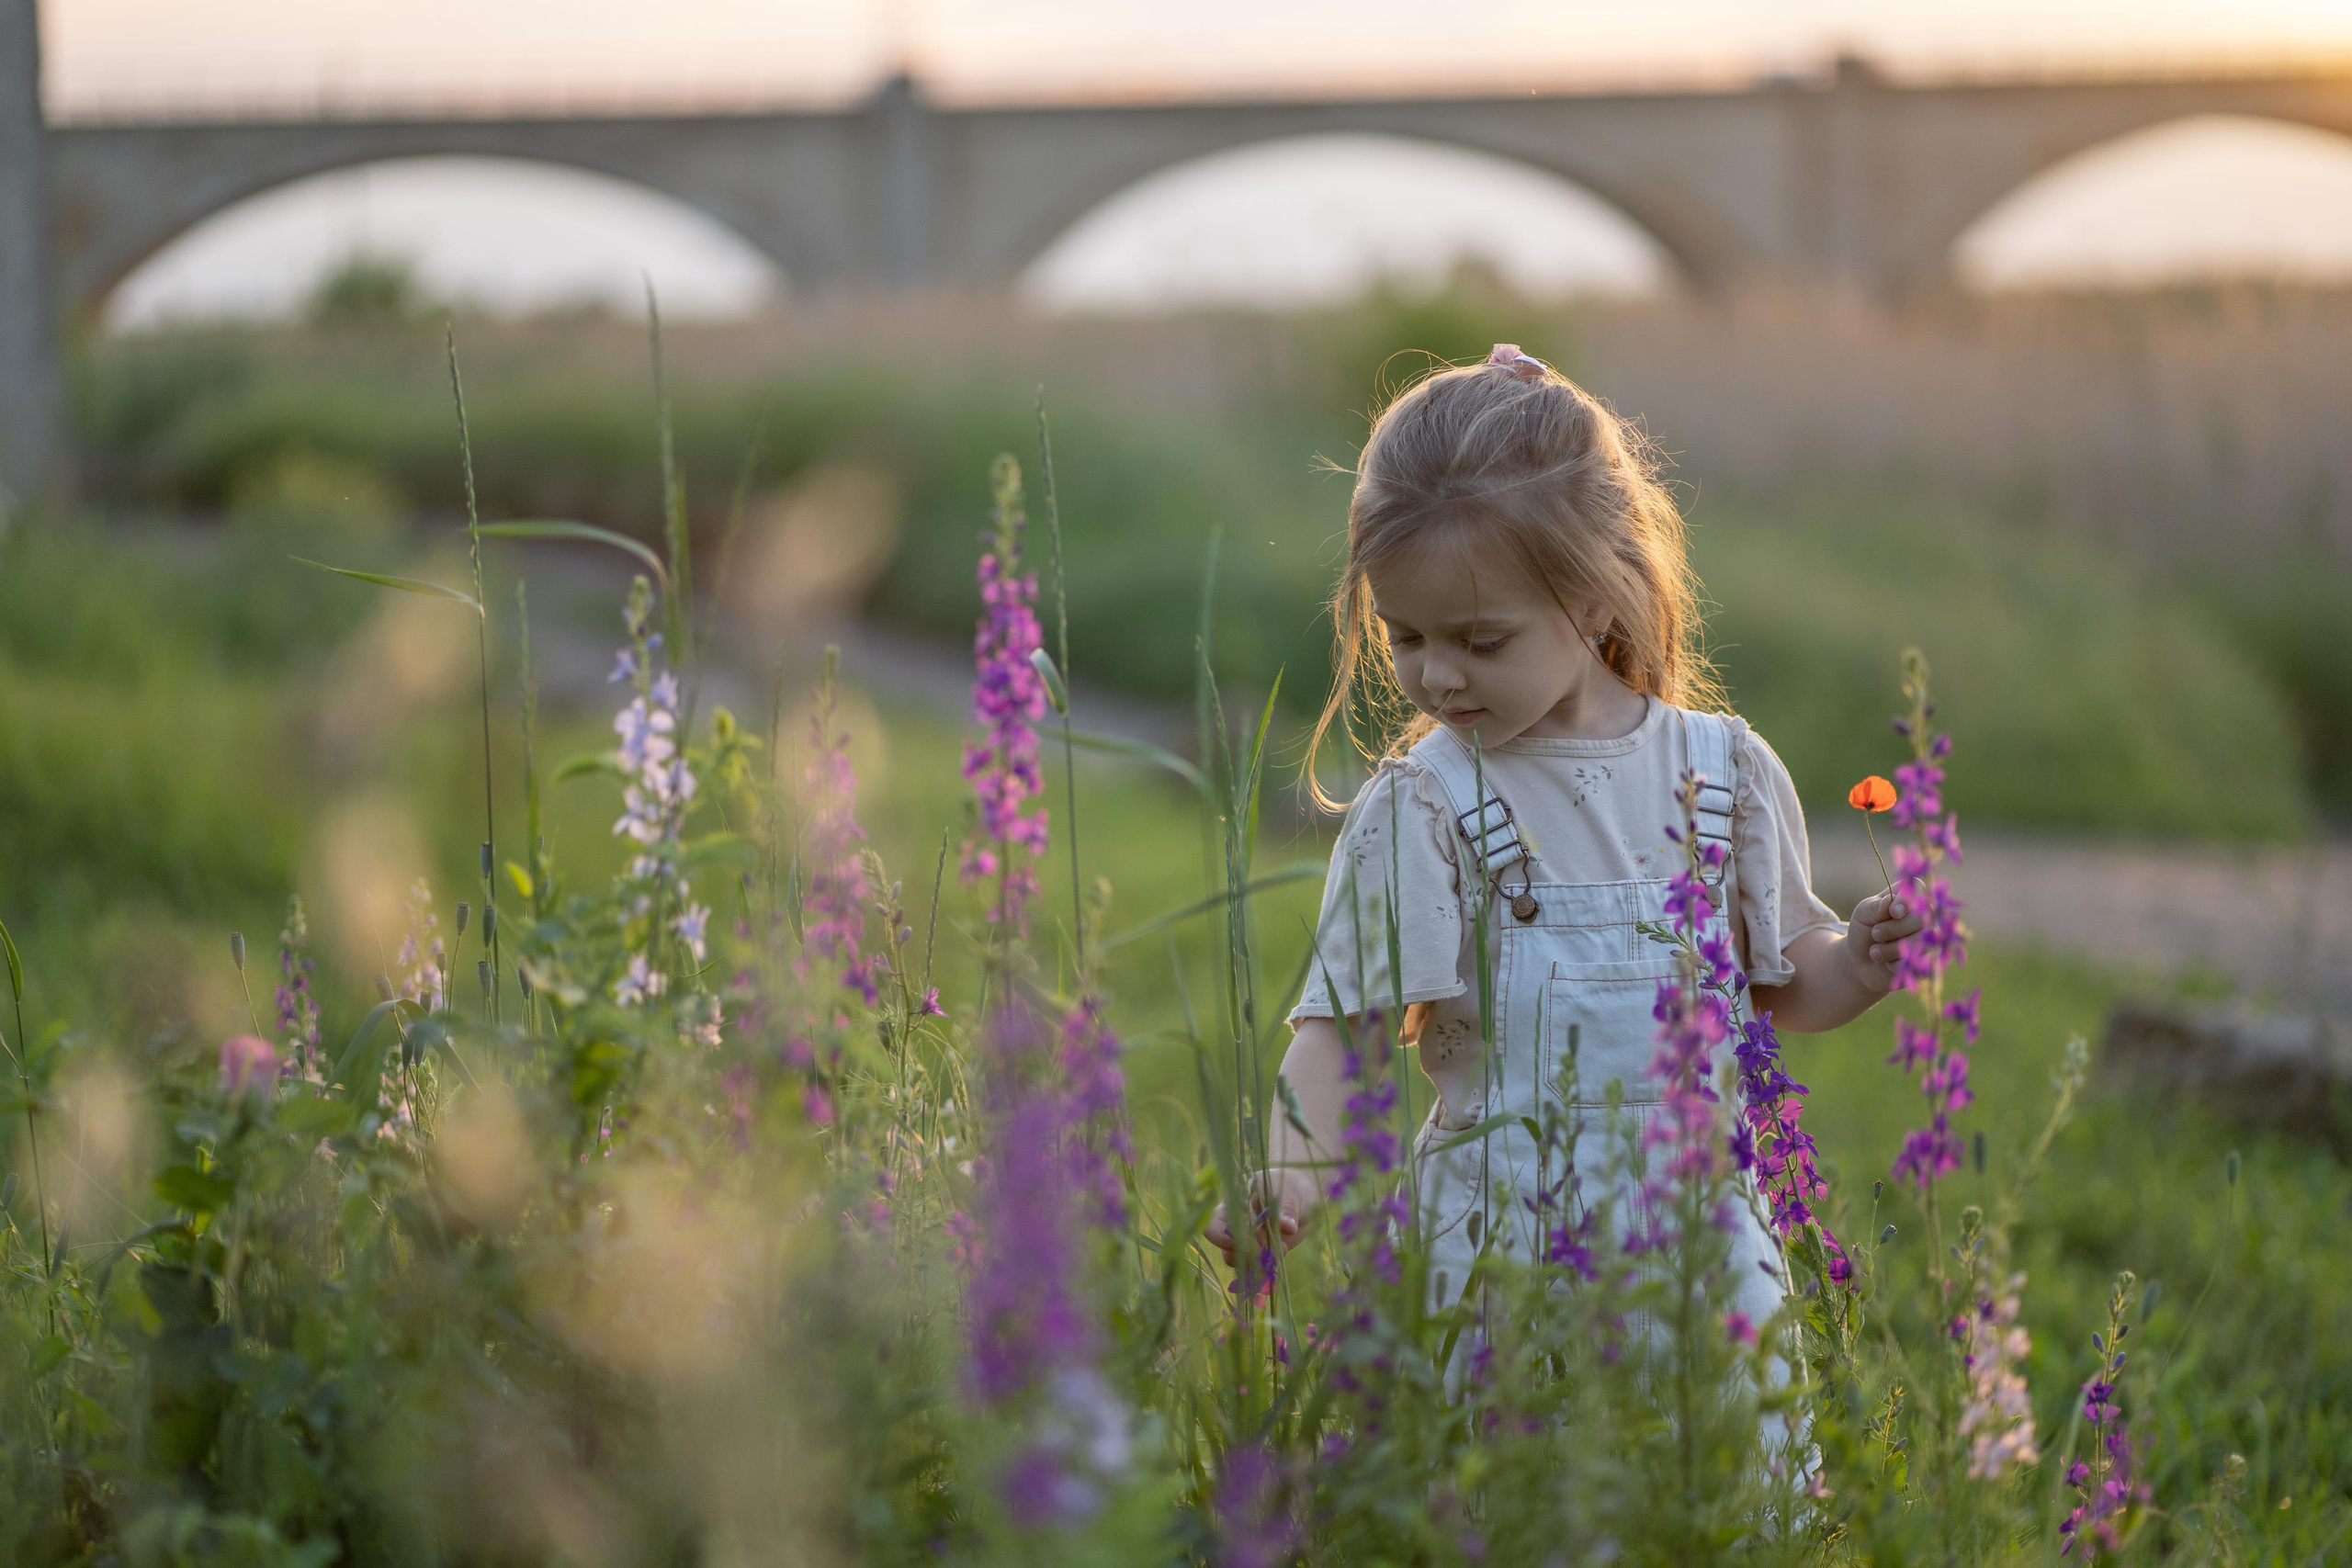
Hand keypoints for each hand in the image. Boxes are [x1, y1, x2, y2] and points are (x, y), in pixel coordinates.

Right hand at [1205, 1166, 1321, 1268]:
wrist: (1303, 1200)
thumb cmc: (1293, 1189)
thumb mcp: (1291, 1193)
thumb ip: (1286, 1208)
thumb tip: (1288, 1227)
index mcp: (1234, 1203)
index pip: (1214, 1223)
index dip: (1225, 1238)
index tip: (1251, 1243)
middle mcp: (1233, 1223)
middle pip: (1224, 1247)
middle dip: (1245, 1254)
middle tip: (1269, 1253)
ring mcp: (1245, 1240)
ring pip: (1237, 1260)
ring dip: (1256, 1264)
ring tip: (1280, 1254)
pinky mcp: (1257, 1254)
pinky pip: (1251, 1269)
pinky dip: (1262, 1272)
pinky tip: (1276, 1267)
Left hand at [1846, 886, 1926, 990]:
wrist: (1861, 961)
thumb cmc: (1865, 930)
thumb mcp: (1863, 914)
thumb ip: (1875, 907)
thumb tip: (1890, 902)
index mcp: (1909, 897)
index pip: (1918, 889)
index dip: (1908, 901)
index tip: (1893, 912)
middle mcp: (1926, 915)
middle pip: (1922, 918)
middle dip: (1894, 928)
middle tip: (1875, 933)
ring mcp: (1930, 939)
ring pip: (1921, 942)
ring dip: (1892, 948)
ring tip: (1875, 952)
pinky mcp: (1929, 961)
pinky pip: (1919, 962)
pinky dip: (1896, 964)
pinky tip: (1887, 963)